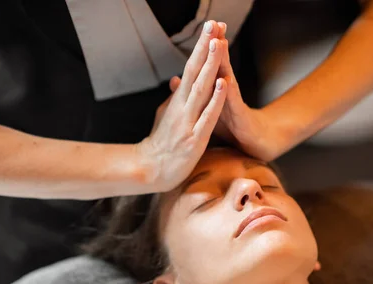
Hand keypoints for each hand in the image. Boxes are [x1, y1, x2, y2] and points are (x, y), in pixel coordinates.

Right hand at [139, 21, 227, 191]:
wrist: (149, 171)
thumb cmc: (160, 145)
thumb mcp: (166, 117)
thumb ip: (173, 99)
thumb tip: (176, 81)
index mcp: (178, 100)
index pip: (191, 68)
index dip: (201, 48)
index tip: (210, 27)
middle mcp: (182, 106)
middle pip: (195, 71)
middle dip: (205, 47)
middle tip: (213, 24)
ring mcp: (188, 121)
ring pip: (201, 89)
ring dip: (211, 65)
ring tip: (218, 44)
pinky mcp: (195, 138)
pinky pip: (208, 116)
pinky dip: (216, 99)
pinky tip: (223, 83)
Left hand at [169, 23, 283, 161]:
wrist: (253, 142)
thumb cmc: (229, 124)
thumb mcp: (206, 108)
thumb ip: (191, 93)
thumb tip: (173, 81)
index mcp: (214, 87)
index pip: (207, 62)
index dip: (203, 46)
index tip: (201, 27)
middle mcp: (225, 90)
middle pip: (218, 63)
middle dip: (215, 43)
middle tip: (212, 23)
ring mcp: (233, 102)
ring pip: (226, 78)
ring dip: (223, 61)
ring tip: (219, 42)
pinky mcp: (239, 117)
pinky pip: (233, 104)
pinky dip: (227, 93)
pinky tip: (226, 81)